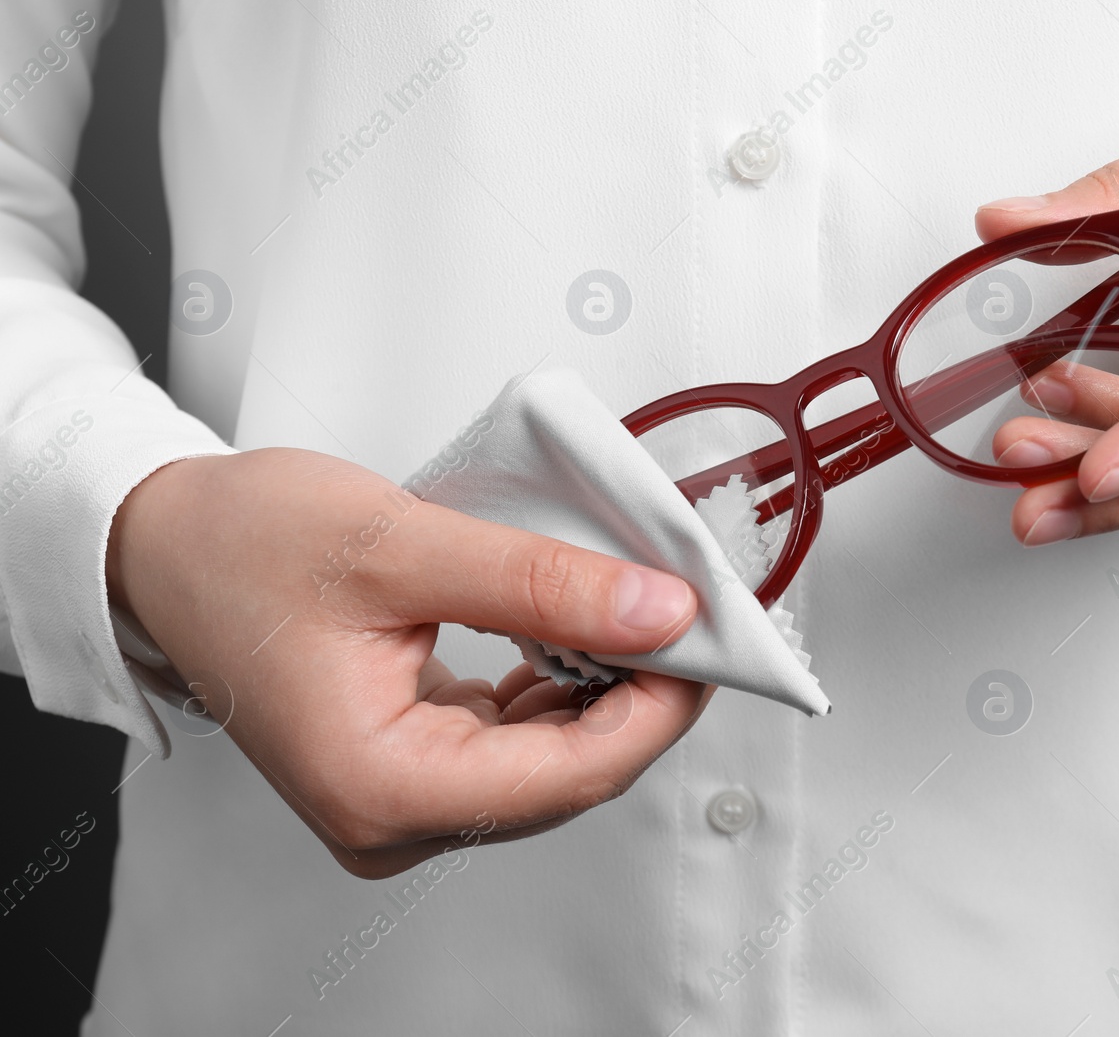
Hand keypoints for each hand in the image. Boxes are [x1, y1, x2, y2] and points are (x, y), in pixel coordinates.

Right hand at [106, 447, 709, 877]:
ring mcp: (405, 796)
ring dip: (609, 682)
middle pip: (571, 772)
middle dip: (643, 690)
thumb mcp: (402, 547)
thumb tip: (655, 613)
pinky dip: (564, 681)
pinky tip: (582, 628)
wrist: (162, 544)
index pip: (571, 774)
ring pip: (553, 755)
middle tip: (688, 610)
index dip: (660, 706)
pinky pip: (520, 737)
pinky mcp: (414, 761)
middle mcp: (393, 816)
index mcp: (381, 788)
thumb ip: (538, 585)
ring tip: (640, 607)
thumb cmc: (240, 547)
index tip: (711, 639)